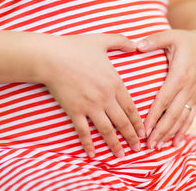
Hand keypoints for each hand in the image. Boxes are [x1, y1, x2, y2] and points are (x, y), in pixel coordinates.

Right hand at [37, 33, 144, 157]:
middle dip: (132, 137)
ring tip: (121, 156)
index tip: (143, 132)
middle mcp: (106, 98)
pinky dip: (88, 144)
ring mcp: (90, 106)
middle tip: (138, 148)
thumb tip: (136, 44)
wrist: (52, 57)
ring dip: (115, 145)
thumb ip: (122, 41)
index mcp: (115, 83)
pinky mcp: (75, 111)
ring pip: (107, 130)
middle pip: (122, 122)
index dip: (138, 122)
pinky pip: (84, 132)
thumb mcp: (103, 40)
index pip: (131, 107)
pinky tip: (92, 154)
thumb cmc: (77, 47)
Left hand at [136, 26, 195, 148]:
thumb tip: (136, 46)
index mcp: (180, 75)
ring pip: (182, 118)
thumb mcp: (171, 36)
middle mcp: (188, 88)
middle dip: (161, 131)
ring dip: (170, 134)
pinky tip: (176, 142)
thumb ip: (154, 40)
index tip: (144, 128)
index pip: (164, 99)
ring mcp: (194, 94)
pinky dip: (183, 130)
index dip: (154, 115)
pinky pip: (191, 116)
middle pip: (173, 114)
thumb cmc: (187, 40)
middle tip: (148, 145)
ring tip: (158, 146)